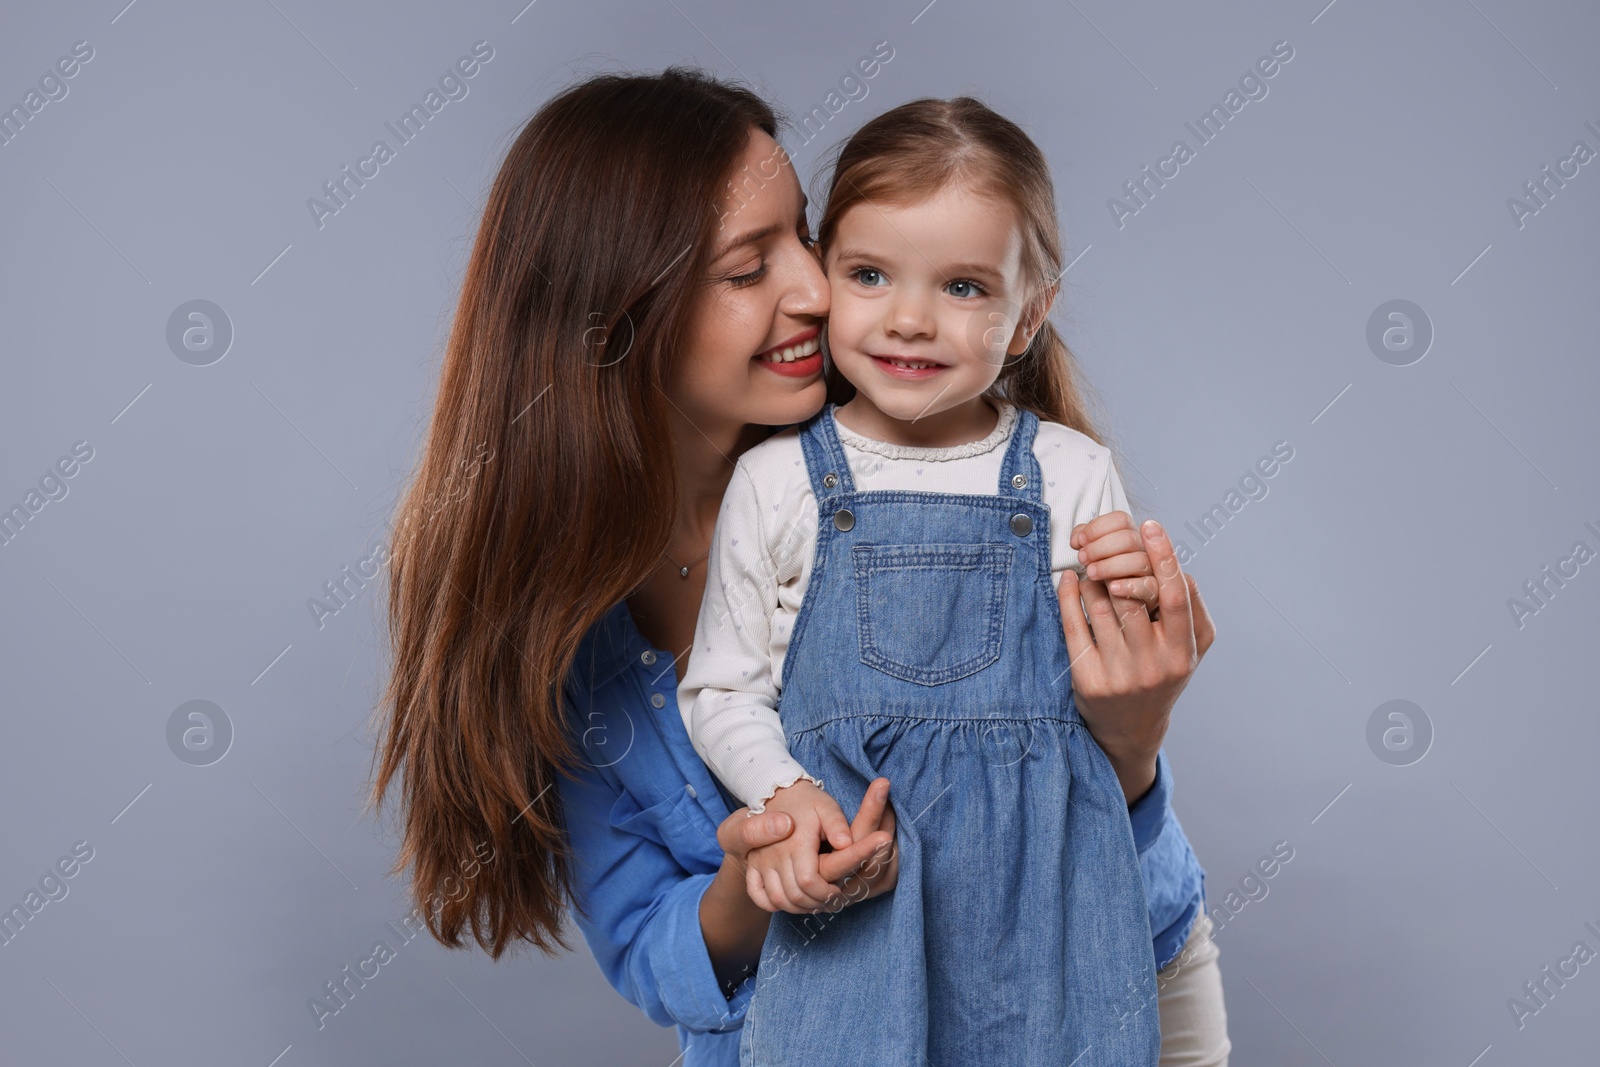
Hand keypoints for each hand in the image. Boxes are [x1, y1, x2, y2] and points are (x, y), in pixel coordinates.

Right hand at [713, 779, 896, 910]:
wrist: (778, 795)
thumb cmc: (809, 803)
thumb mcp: (827, 807)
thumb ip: (838, 825)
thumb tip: (846, 843)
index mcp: (795, 842)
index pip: (809, 882)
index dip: (825, 892)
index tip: (837, 890)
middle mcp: (773, 854)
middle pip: (794, 895)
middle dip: (816, 902)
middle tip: (829, 898)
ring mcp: (759, 862)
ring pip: (777, 899)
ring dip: (798, 907)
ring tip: (814, 899)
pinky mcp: (752, 866)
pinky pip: (758, 895)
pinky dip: (774, 904)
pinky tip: (791, 900)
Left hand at [1058, 520, 1215, 800]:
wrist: (1131, 728)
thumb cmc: (1162, 672)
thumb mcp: (1187, 647)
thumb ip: (1189, 607)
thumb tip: (1172, 563)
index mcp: (1183, 651)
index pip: (1177, 597)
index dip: (1165, 558)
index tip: (1151, 526)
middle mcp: (1154, 664)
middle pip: (1133, 597)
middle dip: (1117, 565)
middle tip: (1105, 549)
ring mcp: (1121, 674)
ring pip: (1101, 607)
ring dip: (1092, 578)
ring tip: (1090, 569)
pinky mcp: (1089, 680)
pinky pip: (1074, 625)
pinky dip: (1069, 596)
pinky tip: (1068, 581)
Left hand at [1068, 510, 1159, 614]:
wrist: (1119, 608)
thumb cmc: (1107, 576)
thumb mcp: (1095, 556)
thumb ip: (1085, 541)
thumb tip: (1077, 539)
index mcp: (1130, 536)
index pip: (1120, 519)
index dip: (1097, 526)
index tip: (1081, 540)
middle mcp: (1144, 551)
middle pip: (1128, 538)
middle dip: (1100, 547)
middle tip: (1083, 558)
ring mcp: (1151, 571)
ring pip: (1138, 561)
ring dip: (1109, 566)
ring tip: (1091, 573)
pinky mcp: (1154, 593)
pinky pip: (1148, 587)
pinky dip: (1129, 586)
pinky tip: (1112, 587)